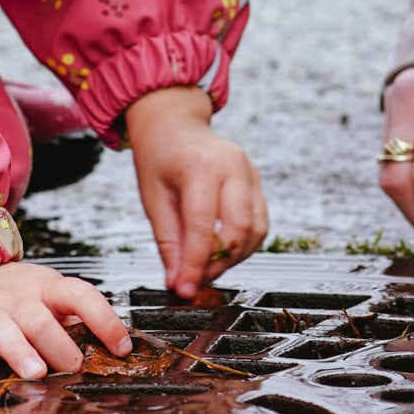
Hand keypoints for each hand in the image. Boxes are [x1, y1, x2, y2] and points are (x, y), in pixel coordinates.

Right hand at [0, 261, 131, 381]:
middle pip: (39, 319)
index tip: (121, 347)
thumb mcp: (46, 298)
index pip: (80, 295)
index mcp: (45, 289)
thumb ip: (73, 321)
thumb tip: (114, 350)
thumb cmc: (12, 297)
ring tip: (35, 373)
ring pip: (1, 328)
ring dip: (19, 352)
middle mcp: (15, 298)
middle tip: (73, 369)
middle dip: (60, 347)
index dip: (104, 320)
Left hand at [126, 85, 267, 297]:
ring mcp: (250, 172)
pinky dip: (244, 244)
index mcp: (201, 166)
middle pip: (238, 230)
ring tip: (207, 267)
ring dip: (233, 257)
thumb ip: (168, 241)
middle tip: (195, 280)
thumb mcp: (153, 198)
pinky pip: (260, 222)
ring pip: (255, 230)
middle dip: (218, 263)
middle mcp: (233, 166)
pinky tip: (222, 251)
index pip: (204, 227)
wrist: (173, 125)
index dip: (196, 264)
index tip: (185, 288)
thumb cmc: (159, 155)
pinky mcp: (256, 181)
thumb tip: (178, 281)